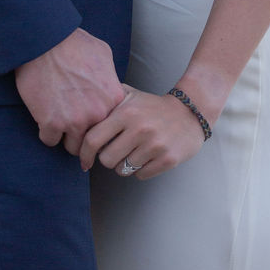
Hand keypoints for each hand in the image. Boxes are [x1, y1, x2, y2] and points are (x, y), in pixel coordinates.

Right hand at [15, 28, 123, 152]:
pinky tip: (44, 116)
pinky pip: (49, 140)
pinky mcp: (51, 123)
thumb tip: (110, 88)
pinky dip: (46, 131)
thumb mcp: (103, 55)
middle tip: (72, 122)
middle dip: (83, 134)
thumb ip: (110, 78)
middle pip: (93, 141)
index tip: (91, 122)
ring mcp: (74, 121)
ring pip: (71, 146)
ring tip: (58, 118)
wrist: (46, 40)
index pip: (112, 127)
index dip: (100, 125)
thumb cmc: (74, 43)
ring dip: (64, 135)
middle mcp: (97, 114)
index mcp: (112, 99)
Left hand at [79, 87, 206, 178]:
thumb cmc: (153, 106)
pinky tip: (147, 156)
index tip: (84, 160)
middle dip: (108, 158)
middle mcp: (139, 129)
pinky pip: (140, 175)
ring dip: (124, 165)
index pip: (93, 139)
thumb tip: (79, 106)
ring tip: (134, 151)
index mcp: (126, 112)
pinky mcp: (167, 159)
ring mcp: (154, 145)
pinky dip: (140, 169)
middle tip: (117, 150)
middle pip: (106, 160)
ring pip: (123, 170)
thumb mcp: (130, 95)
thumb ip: (107, 98)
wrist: (190, 111)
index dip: (83, 153)